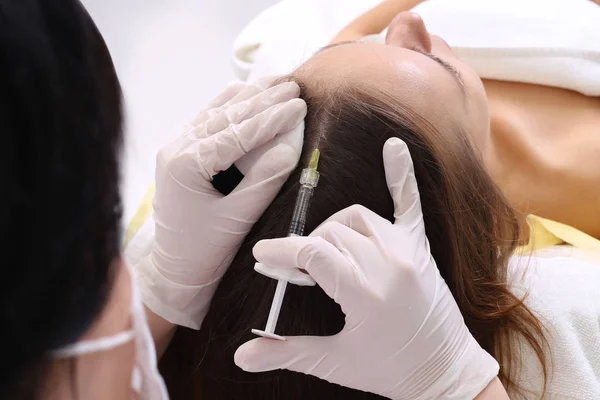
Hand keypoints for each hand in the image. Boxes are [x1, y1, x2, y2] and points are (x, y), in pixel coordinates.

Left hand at [134, 77, 306, 328]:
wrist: (174, 269)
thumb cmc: (205, 251)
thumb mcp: (238, 218)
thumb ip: (264, 180)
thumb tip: (291, 145)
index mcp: (186, 165)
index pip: (238, 133)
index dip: (272, 118)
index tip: (300, 104)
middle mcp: (176, 148)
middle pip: (227, 114)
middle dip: (263, 99)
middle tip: (295, 85)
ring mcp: (175, 146)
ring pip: (217, 110)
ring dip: (249, 95)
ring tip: (278, 80)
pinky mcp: (180, 150)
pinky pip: (207, 118)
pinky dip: (230, 104)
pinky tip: (246, 91)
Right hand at [235, 138, 498, 399]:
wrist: (445, 372)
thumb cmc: (390, 371)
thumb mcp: (334, 364)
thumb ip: (286, 353)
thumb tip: (240, 357)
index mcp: (364, 293)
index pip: (311, 254)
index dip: (281, 252)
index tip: (262, 256)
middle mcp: (387, 265)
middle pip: (330, 235)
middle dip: (304, 249)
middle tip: (293, 271)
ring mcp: (407, 252)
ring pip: (355, 218)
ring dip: (333, 230)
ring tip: (323, 251)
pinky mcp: (419, 248)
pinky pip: (409, 204)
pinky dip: (400, 175)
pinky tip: (393, 146)